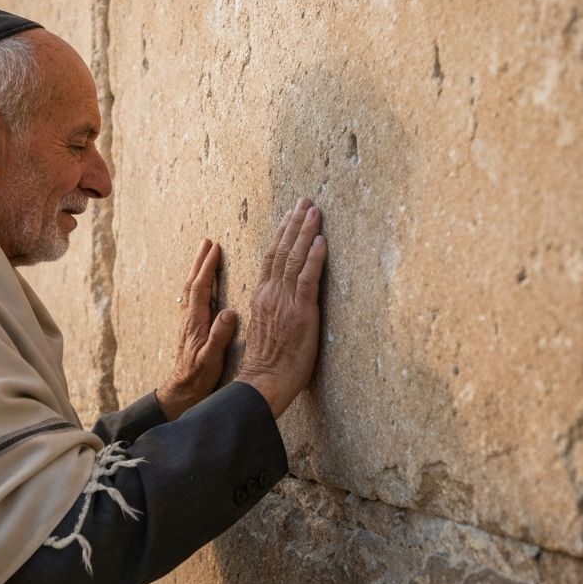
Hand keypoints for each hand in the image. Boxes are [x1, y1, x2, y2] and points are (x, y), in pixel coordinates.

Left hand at [156, 239, 237, 420]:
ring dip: (198, 270)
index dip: (207, 267)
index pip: (201, 288)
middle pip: (193, 282)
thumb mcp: (211, 359)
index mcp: (196, 322)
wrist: (182, 390)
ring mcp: (188, 322)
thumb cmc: (198, 377)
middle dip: (200, 261)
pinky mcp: (190, 328)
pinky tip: (203, 283)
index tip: (215, 248)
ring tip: (205, 254)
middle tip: (207, 241)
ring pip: (191, 289)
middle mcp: (189, 318)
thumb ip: (219, 336)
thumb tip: (228, 312)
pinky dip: (198, 284)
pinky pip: (193, 298)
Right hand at [237, 197, 326, 417]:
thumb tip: (284, 300)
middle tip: (304, 201)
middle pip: (282, 250)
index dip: (281, 234)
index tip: (290, 215)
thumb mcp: (266, 329)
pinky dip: (314, 258)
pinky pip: (307, 279)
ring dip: (305, 232)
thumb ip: (272, 309)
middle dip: (294, 223)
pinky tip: (321, 240)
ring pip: (294, 258)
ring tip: (313, 210)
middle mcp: (271, 294)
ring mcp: (285, 301)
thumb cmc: (266, 364)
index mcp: (262, 296)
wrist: (262, 382)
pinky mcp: (300, 312)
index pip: (271, 258)